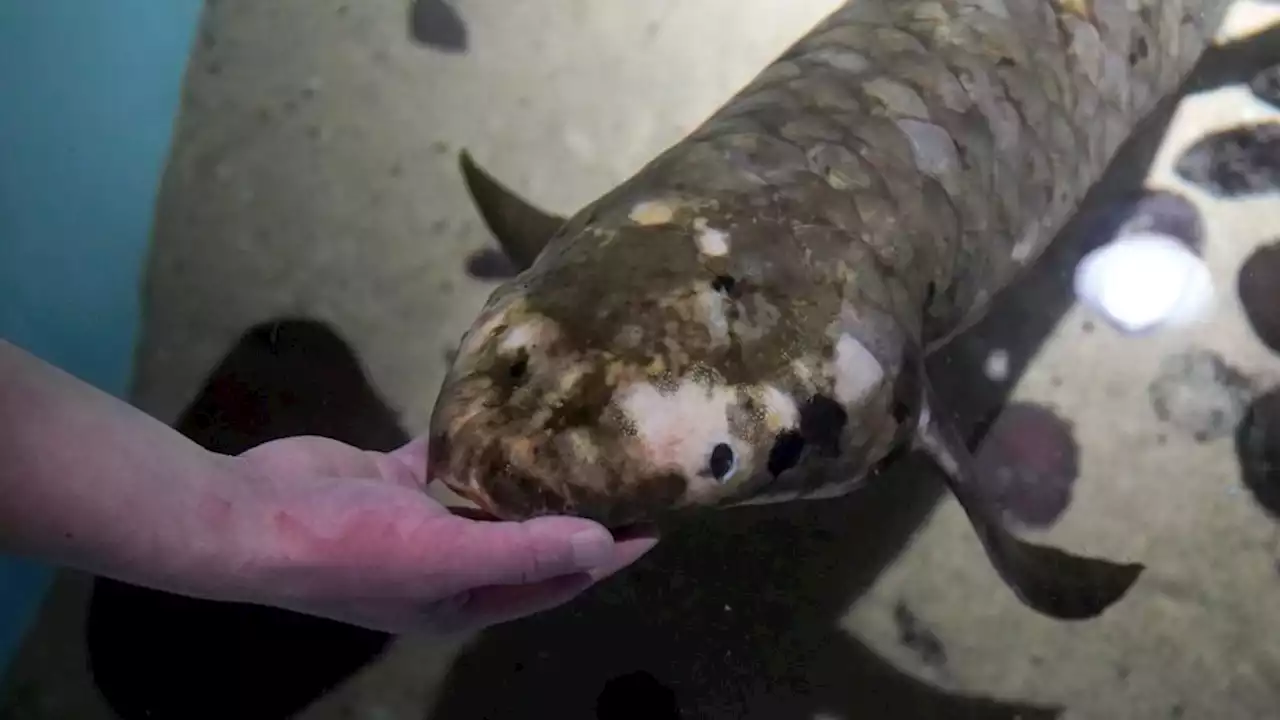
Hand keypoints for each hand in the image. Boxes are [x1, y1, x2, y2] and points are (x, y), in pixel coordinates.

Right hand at [225, 435, 657, 635]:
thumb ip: (522, 552)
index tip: (653, 521)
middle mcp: (449, 564)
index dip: (605, 555)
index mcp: (465, 601)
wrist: (248, 514)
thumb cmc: (347, 550)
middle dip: (575, 506)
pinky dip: (474, 434)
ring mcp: (419, 520)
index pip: (556, 578)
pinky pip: (448, 455)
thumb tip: (601, 543)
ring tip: (581, 431)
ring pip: (490, 491)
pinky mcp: (394, 478)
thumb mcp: (442, 558)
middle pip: (529, 535)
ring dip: (528, 467)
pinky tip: (508, 405)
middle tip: (624, 465)